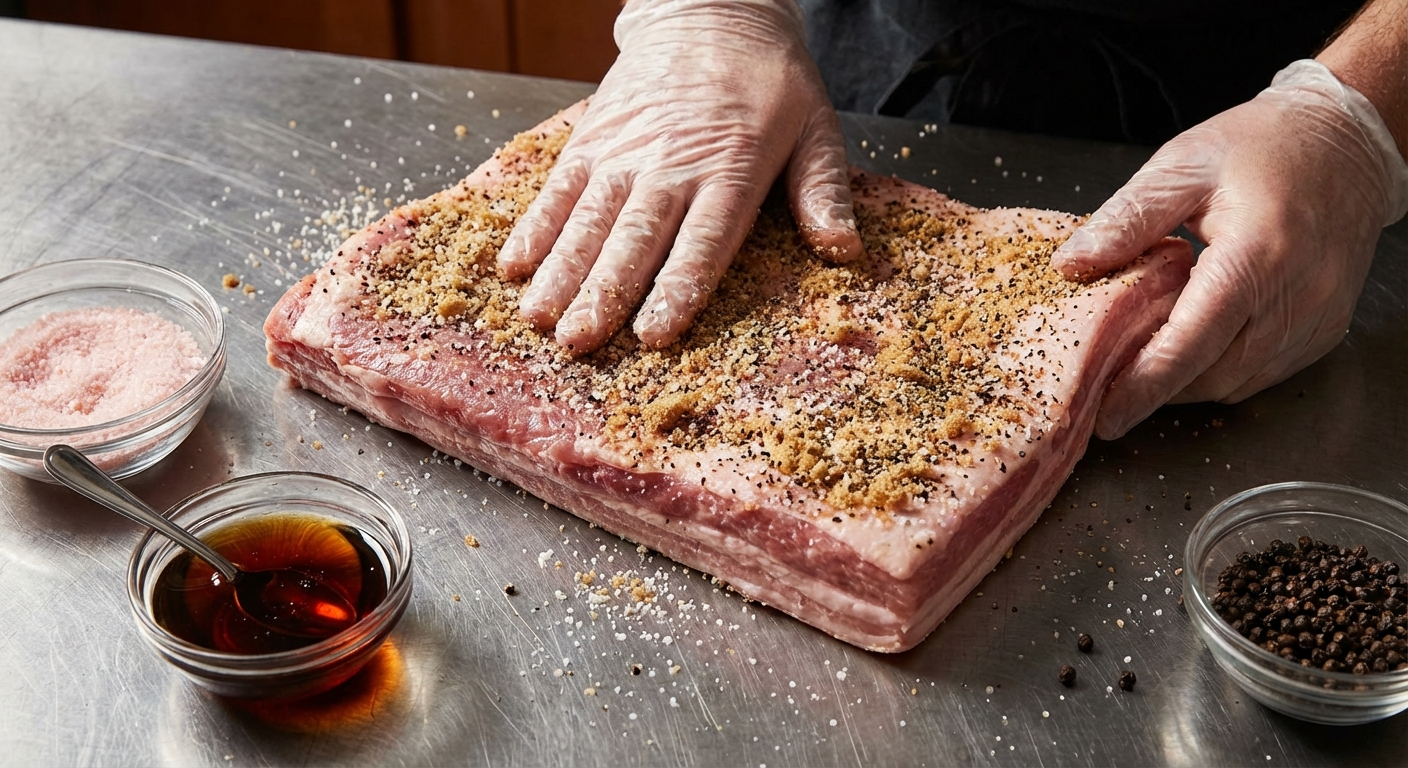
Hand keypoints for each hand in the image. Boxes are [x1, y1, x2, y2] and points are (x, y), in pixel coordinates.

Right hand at [496, 0, 861, 354]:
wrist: (710, 7)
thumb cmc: (769, 77)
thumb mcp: (816, 126)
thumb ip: (823, 190)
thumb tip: (843, 250)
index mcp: (730, 170)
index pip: (701, 243)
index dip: (675, 290)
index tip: (652, 333)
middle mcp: (670, 165)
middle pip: (633, 239)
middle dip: (602, 295)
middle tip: (578, 343)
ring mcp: (624, 152)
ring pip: (588, 220)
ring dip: (561, 273)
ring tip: (539, 319)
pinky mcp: (592, 139)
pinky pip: (557, 188)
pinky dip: (534, 228)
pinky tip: (514, 266)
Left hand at [1052, 60, 1407, 439]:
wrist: (1346, 142)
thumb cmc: (1264, 145)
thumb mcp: (1182, 165)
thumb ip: (1127, 219)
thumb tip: (1071, 264)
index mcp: (1257, 251)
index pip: (1194, 341)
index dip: (1146, 385)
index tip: (1107, 416)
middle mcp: (1297, 293)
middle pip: (1214, 374)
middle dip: (1158, 389)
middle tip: (1108, 385)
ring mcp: (1318, 316)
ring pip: (1238, 383)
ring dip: (1187, 383)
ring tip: (1143, 362)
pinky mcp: (1325, 328)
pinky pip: (1263, 373)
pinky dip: (1221, 371)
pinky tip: (1191, 346)